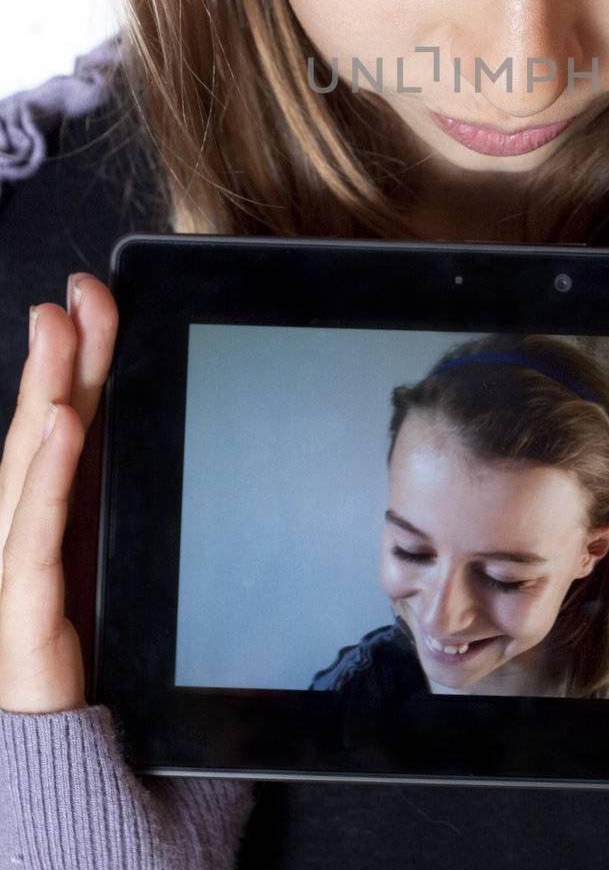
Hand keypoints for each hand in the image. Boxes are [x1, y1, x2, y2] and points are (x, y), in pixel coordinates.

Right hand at [0, 274, 117, 711]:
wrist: (61, 767)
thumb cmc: (88, 664)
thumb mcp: (115, 562)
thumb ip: (121, 496)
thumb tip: (144, 436)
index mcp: (58, 519)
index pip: (66, 419)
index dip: (77, 355)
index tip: (94, 294)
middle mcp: (29, 532)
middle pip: (43, 430)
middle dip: (60, 356)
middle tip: (75, 291)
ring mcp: (14, 569)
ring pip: (28, 467)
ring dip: (46, 392)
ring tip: (60, 332)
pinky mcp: (22, 613)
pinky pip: (34, 535)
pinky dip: (47, 474)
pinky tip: (62, 423)